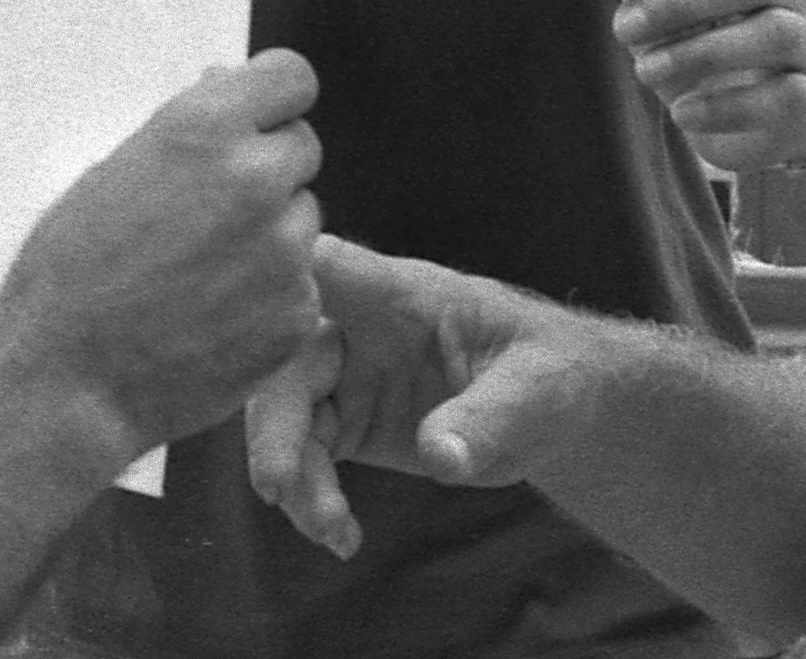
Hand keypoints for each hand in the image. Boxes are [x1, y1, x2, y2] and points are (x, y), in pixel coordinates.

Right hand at [0, 49, 325, 462]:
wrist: (67, 380)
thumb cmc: (73, 272)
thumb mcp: (115, 171)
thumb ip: (187, 131)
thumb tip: (229, 89)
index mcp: (204, 128)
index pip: (292, 78)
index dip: (273, 101)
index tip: (259, 121)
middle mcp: (255, 178)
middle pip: (302, 147)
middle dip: (268, 169)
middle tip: (215, 210)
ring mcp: (284, 248)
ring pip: (303, 217)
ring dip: (271, 234)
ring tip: (204, 272)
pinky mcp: (298, 310)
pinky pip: (301, 283)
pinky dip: (270, 295)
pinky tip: (216, 315)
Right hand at [246, 237, 598, 558]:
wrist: (550, 410)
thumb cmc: (548, 371)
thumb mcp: (536, 389)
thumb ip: (489, 416)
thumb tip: (442, 457)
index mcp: (400, 294)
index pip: (330, 268)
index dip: (281, 285)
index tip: (255, 326)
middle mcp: (357, 326)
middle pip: (287, 358)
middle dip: (275, 422)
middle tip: (280, 486)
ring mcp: (345, 374)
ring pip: (284, 414)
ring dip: (294, 474)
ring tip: (332, 530)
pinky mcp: (345, 423)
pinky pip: (305, 456)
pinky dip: (310, 498)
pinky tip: (341, 536)